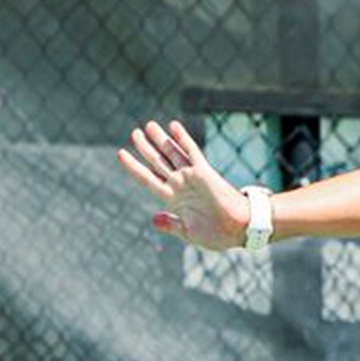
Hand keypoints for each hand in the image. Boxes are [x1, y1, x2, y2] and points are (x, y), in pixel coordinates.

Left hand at [117, 120, 249, 250]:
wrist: (239, 229)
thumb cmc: (217, 235)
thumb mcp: (189, 232)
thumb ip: (171, 225)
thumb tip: (154, 219)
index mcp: (173, 199)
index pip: (147, 178)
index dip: (134, 166)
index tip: (121, 154)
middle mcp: (180, 184)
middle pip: (157, 162)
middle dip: (145, 147)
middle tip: (135, 133)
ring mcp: (191, 177)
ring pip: (171, 153)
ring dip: (160, 139)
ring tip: (148, 126)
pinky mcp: (204, 172)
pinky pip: (191, 151)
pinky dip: (182, 138)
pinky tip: (173, 126)